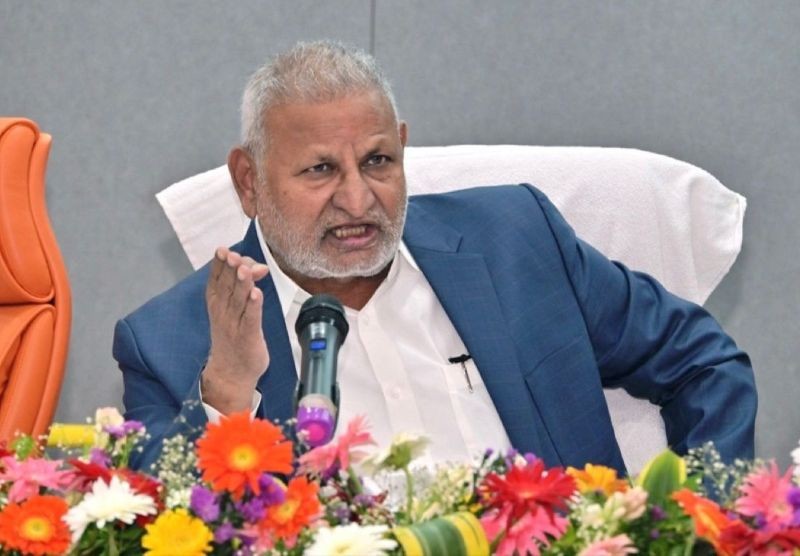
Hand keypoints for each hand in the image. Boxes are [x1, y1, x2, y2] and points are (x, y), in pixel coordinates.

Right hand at [201, 247, 269, 413]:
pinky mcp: (248, 336)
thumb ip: (244, 286)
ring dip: (242, 284)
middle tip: (234, 255)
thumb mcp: (233, 308)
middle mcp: (223, 312)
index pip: (217, 279)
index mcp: (216, 303)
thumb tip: (258, 268)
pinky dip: (254, 307)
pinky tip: (257, 294)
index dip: (220, 264)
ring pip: (238, 300)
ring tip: (245, 269)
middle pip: (228, 286)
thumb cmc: (233, 336)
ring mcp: (235, 324)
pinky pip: (251, 319)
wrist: (230, 372)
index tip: (223, 250)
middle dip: (231, 269)